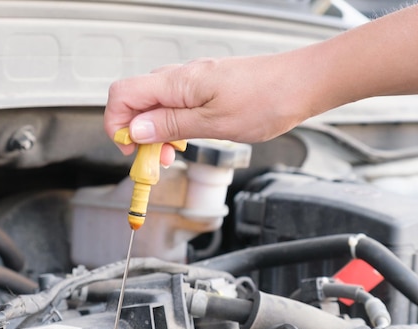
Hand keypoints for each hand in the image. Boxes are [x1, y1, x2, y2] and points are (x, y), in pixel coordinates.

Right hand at [104, 55, 313, 164]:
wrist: (301, 84)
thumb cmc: (266, 99)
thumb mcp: (214, 124)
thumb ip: (170, 126)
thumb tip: (136, 130)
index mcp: (177, 83)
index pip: (122, 95)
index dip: (117, 124)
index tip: (131, 150)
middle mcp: (179, 78)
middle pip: (135, 102)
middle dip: (136, 134)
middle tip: (154, 160)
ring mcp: (192, 82)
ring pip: (154, 106)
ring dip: (155, 133)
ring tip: (172, 154)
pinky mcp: (204, 87)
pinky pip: (174, 105)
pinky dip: (172, 125)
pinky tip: (186, 140)